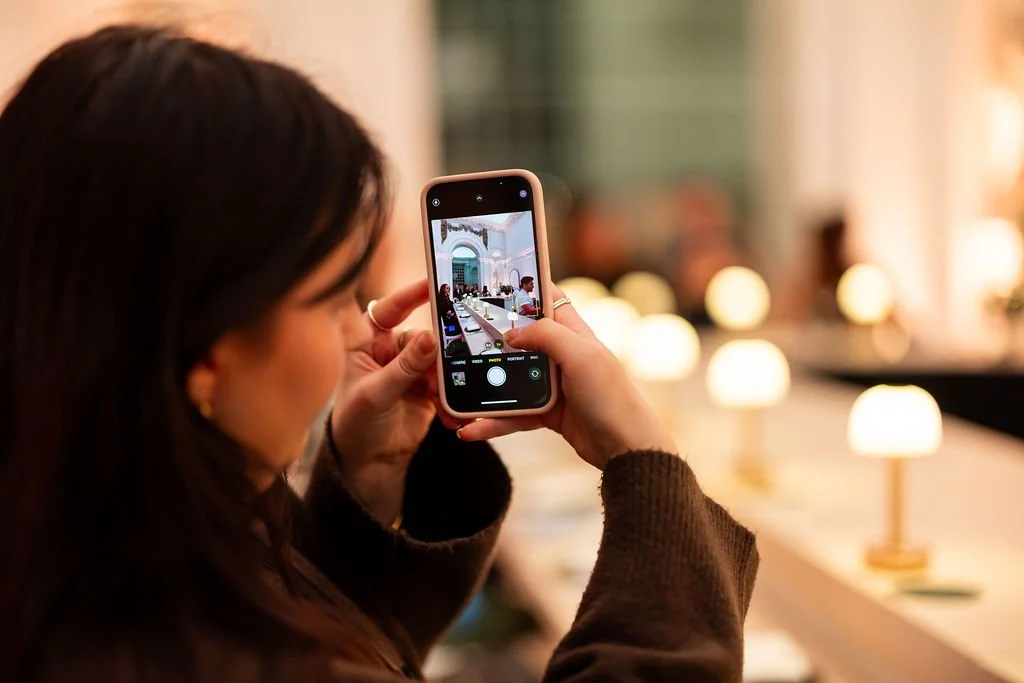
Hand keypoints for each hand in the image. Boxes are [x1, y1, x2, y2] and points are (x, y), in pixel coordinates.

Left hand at [331, 280, 456, 523]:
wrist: (368, 462)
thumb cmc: (355, 423)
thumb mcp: (374, 393)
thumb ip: (403, 367)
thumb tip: (429, 337)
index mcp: (368, 342)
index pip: (389, 309)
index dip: (411, 294)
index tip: (434, 284)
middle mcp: (391, 351)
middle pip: (424, 336)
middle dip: (438, 350)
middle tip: (451, 359)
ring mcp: (412, 370)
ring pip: (440, 361)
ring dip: (446, 379)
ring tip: (442, 399)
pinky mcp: (429, 390)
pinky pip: (448, 385)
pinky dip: (452, 399)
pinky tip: (451, 416)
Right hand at [457, 285, 676, 469]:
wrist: (626, 447)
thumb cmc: (612, 397)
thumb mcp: (581, 355)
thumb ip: (546, 335)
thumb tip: (511, 334)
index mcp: (572, 332)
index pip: (545, 300)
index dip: (523, 290)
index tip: (492, 283)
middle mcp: (561, 354)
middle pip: (518, 341)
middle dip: (490, 341)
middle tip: (458, 340)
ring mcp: (553, 384)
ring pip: (509, 380)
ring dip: (484, 389)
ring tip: (457, 397)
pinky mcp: (547, 412)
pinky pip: (513, 413)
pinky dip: (493, 421)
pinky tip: (472, 429)